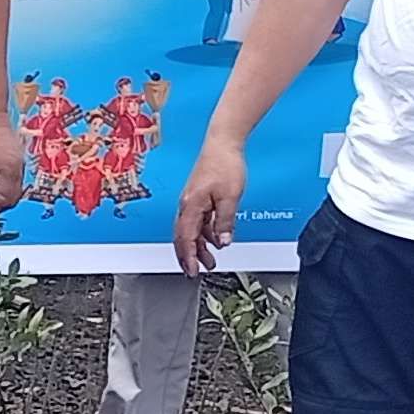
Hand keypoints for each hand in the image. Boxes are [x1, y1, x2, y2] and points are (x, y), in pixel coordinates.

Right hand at [171, 139, 246, 273]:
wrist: (222, 143)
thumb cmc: (223, 164)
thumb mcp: (230, 197)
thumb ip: (225, 222)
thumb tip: (223, 242)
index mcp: (191, 206)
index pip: (186, 238)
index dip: (188, 257)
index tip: (193, 271)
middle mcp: (187, 205)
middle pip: (183, 237)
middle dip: (189, 256)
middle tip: (196, 271)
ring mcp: (191, 201)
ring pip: (191, 230)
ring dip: (199, 246)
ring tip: (210, 260)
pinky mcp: (198, 197)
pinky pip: (198, 221)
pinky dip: (204, 233)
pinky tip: (215, 239)